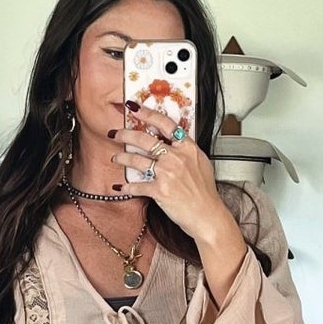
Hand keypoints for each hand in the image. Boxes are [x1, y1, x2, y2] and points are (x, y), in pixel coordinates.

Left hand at [111, 102, 234, 246]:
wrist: (207, 215)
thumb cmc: (205, 193)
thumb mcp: (201, 163)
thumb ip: (187, 150)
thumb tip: (175, 142)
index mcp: (188, 148)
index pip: (165, 123)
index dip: (147, 113)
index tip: (134, 108)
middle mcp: (177, 157)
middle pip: (145, 139)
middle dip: (125, 133)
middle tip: (115, 133)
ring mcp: (167, 173)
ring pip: (137, 160)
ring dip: (122, 157)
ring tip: (115, 157)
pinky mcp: (160, 190)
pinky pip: (137, 186)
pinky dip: (126, 187)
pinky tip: (119, 188)